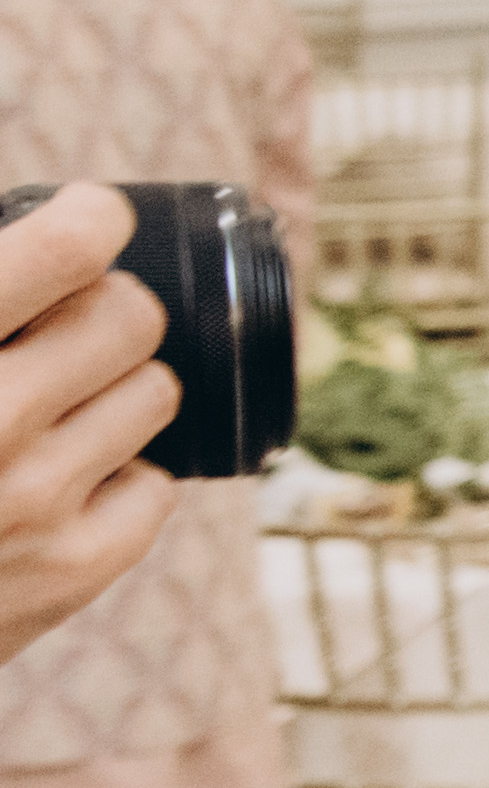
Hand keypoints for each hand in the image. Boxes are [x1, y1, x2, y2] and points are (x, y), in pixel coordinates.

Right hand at [0, 186, 181, 671]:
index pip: (62, 253)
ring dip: (112, 389)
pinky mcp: (72, 568)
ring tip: (51, 405)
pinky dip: (115, 478)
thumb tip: (38, 232)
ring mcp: (33, 501)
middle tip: (61, 326)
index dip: (88, 220)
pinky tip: (56, 479)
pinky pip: (156, 484)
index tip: (88, 218)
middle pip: (129, 314)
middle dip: (99, 309)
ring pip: (156, 391)